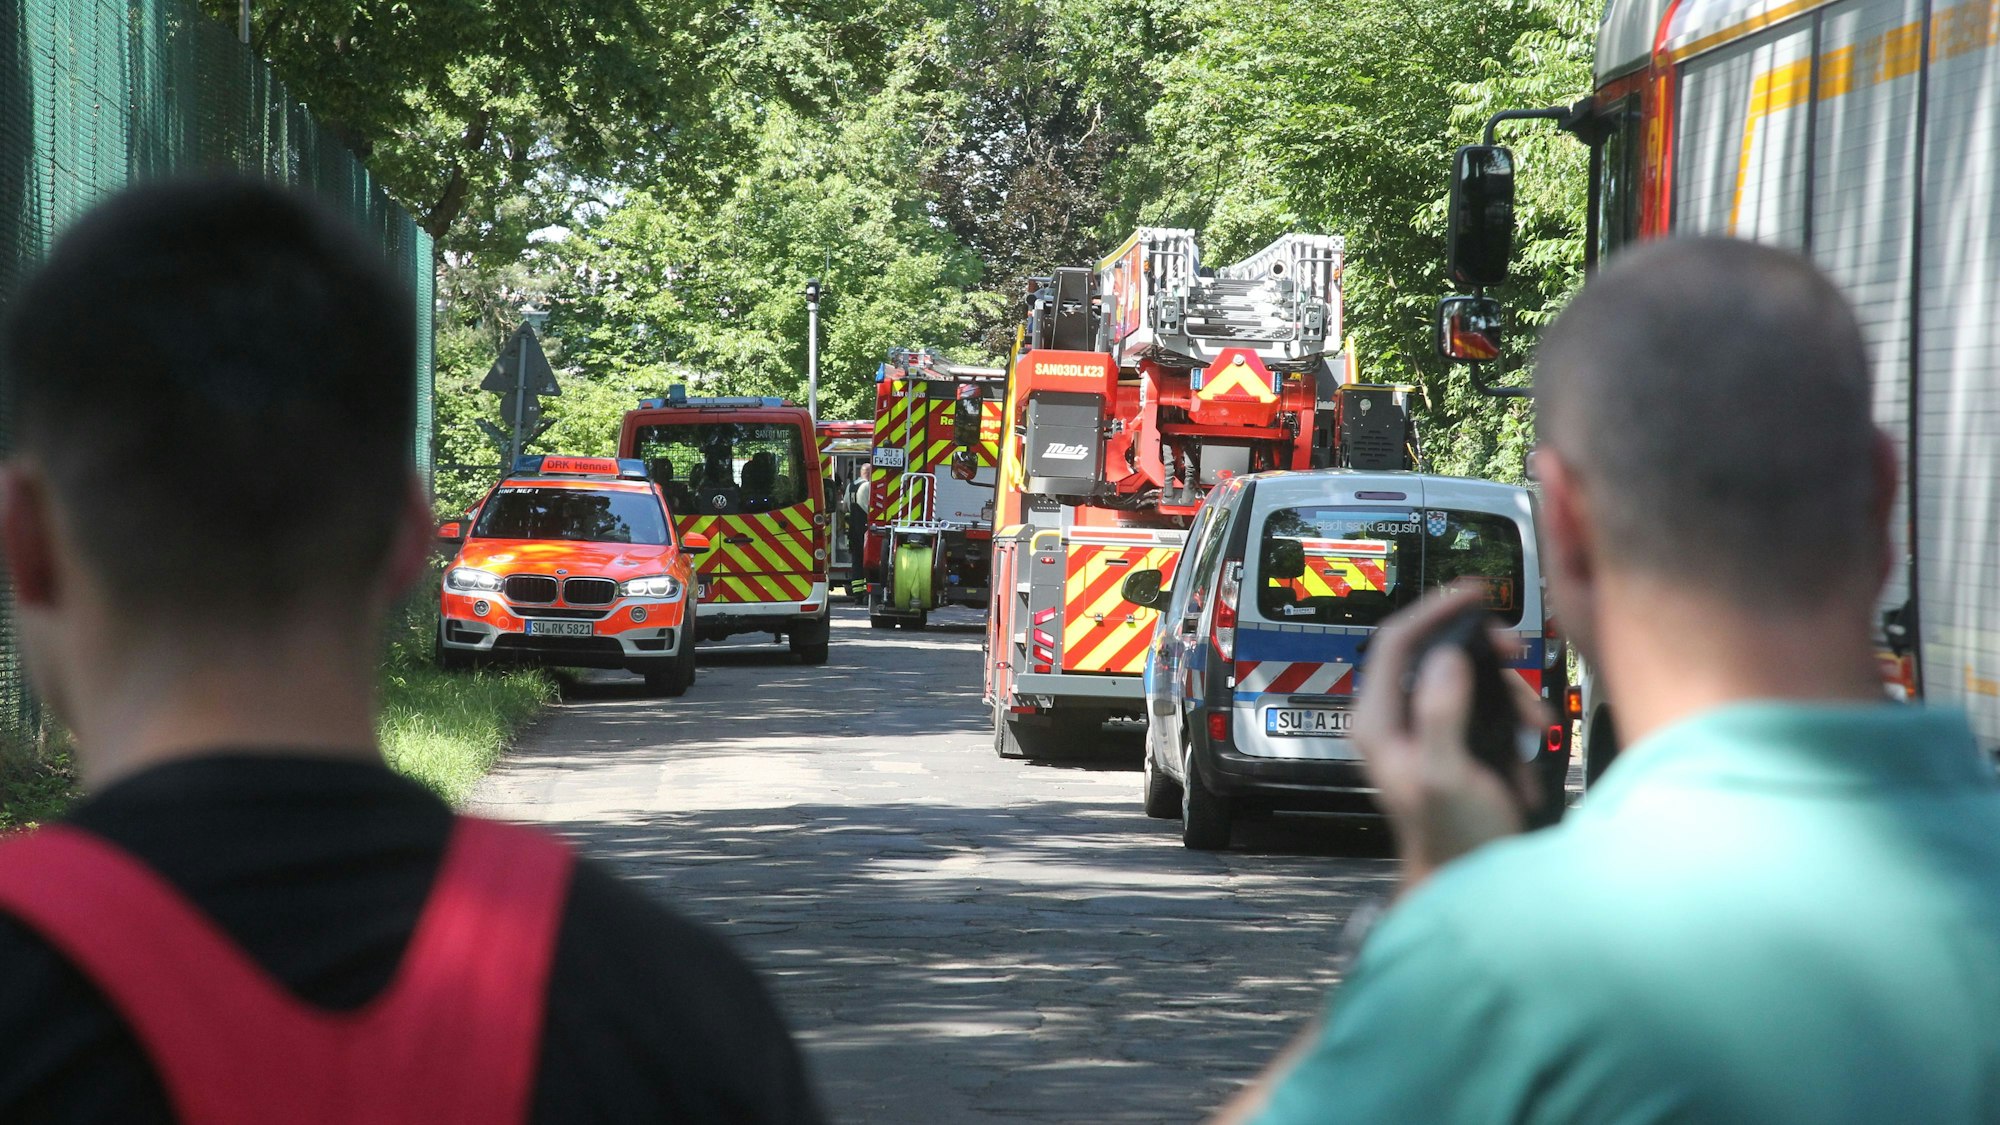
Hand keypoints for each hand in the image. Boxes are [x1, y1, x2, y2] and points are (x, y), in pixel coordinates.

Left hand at [1354, 587, 1548, 889]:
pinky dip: (1512, 720)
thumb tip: (1447, 657)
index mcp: (1378, 721)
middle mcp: (1395, 720)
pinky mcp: (1454, 743)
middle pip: (1436, 652)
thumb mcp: (1447, 773)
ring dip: (1508, 693)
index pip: (1395, 640)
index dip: (1434, 609)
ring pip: (1468, 679)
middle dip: (1484, 652)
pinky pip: (1486, 709)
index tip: (1475, 592)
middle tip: (1517, 653)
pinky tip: (1527, 751)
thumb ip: (1442, 712)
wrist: (1472, 885)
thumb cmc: (1453, 840)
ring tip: (1535, 724)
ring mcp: (1425, 731)